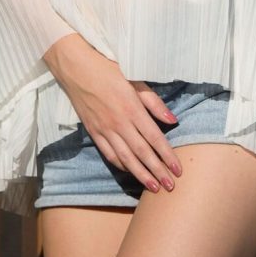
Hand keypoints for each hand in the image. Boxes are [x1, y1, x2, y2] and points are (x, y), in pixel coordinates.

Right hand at [42, 33, 182, 193]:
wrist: (77, 68)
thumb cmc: (109, 70)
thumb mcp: (135, 79)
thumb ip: (154, 102)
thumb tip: (172, 120)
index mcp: (132, 108)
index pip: (154, 138)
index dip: (167, 156)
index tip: (178, 170)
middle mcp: (119, 123)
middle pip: (142, 152)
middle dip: (157, 171)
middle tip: (170, 187)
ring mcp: (104, 129)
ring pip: (125, 158)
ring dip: (141, 174)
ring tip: (153, 187)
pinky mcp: (93, 132)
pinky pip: (108, 153)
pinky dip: (121, 165)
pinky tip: (130, 171)